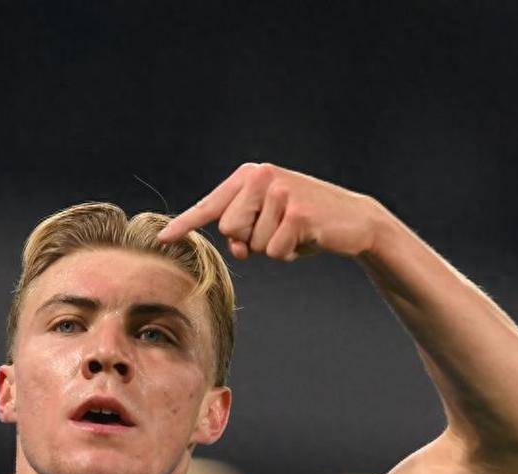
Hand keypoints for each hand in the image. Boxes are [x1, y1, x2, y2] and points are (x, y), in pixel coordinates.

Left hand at [157, 163, 384, 260]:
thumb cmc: (306, 224)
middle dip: (251, 240)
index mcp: (250, 175)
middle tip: (279, 230)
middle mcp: (262, 177)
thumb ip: (244, 232)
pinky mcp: (298, 212)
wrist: (354, 220)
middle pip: (230, 229)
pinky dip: (290, 254)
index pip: (211, 204)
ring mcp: (280, 193)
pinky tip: (308, 238)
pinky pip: (275, 251)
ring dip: (274, 248)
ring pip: (253, 243)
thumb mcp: (270, 224)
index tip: (163, 238)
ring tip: (296, 233)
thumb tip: (235, 248)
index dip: (186, 224)